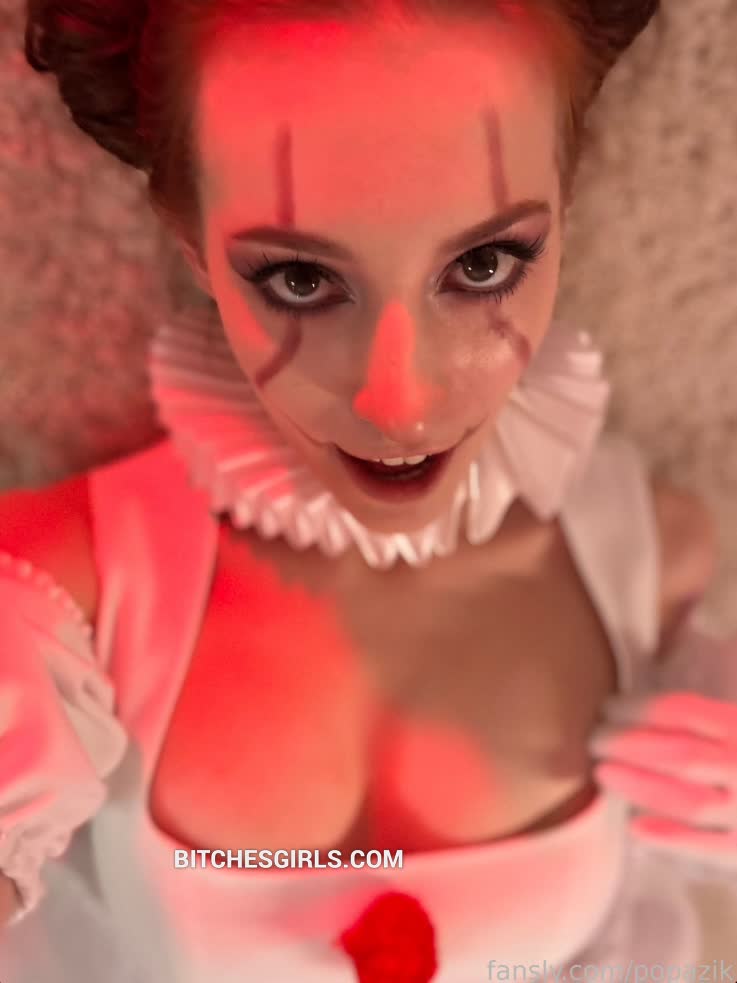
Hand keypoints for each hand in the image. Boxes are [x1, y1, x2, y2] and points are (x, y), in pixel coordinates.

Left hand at [588, 691, 736, 868]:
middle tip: (593, 740)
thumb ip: (701, 706)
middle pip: (679, 754)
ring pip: (687, 801)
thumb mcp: (732, 705)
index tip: (607, 706)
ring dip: (639, 786)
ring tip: (602, 774)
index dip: (638, 709)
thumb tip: (655, 657)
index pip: (684, 713)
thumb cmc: (736, 748)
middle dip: (629, 746)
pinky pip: (705, 847)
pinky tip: (634, 826)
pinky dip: (668, 837)